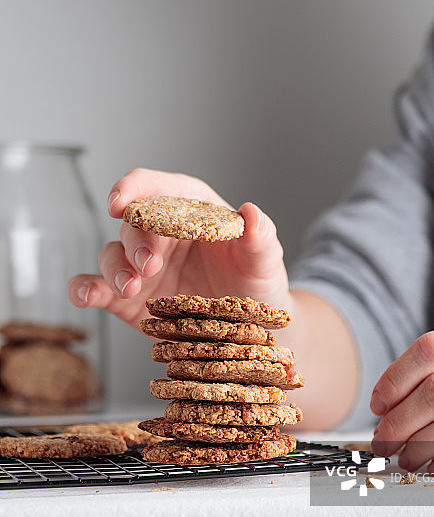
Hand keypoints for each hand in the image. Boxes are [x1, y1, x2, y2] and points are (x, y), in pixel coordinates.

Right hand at [67, 168, 290, 328]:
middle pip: (133, 223)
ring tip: (130, 286)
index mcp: (191, 210)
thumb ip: (261, 237)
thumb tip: (251, 212)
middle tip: (148, 265)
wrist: (251, 328)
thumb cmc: (257, 282)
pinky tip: (86, 295)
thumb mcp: (266, 260)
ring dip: (114, 267)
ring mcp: (141, 266)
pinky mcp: (128, 298)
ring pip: (112, 254)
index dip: (134, 188)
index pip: (157, 188)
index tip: (119, 201)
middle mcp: (160, 234)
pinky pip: (97, 287)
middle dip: (135, 241)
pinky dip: (84, 289)